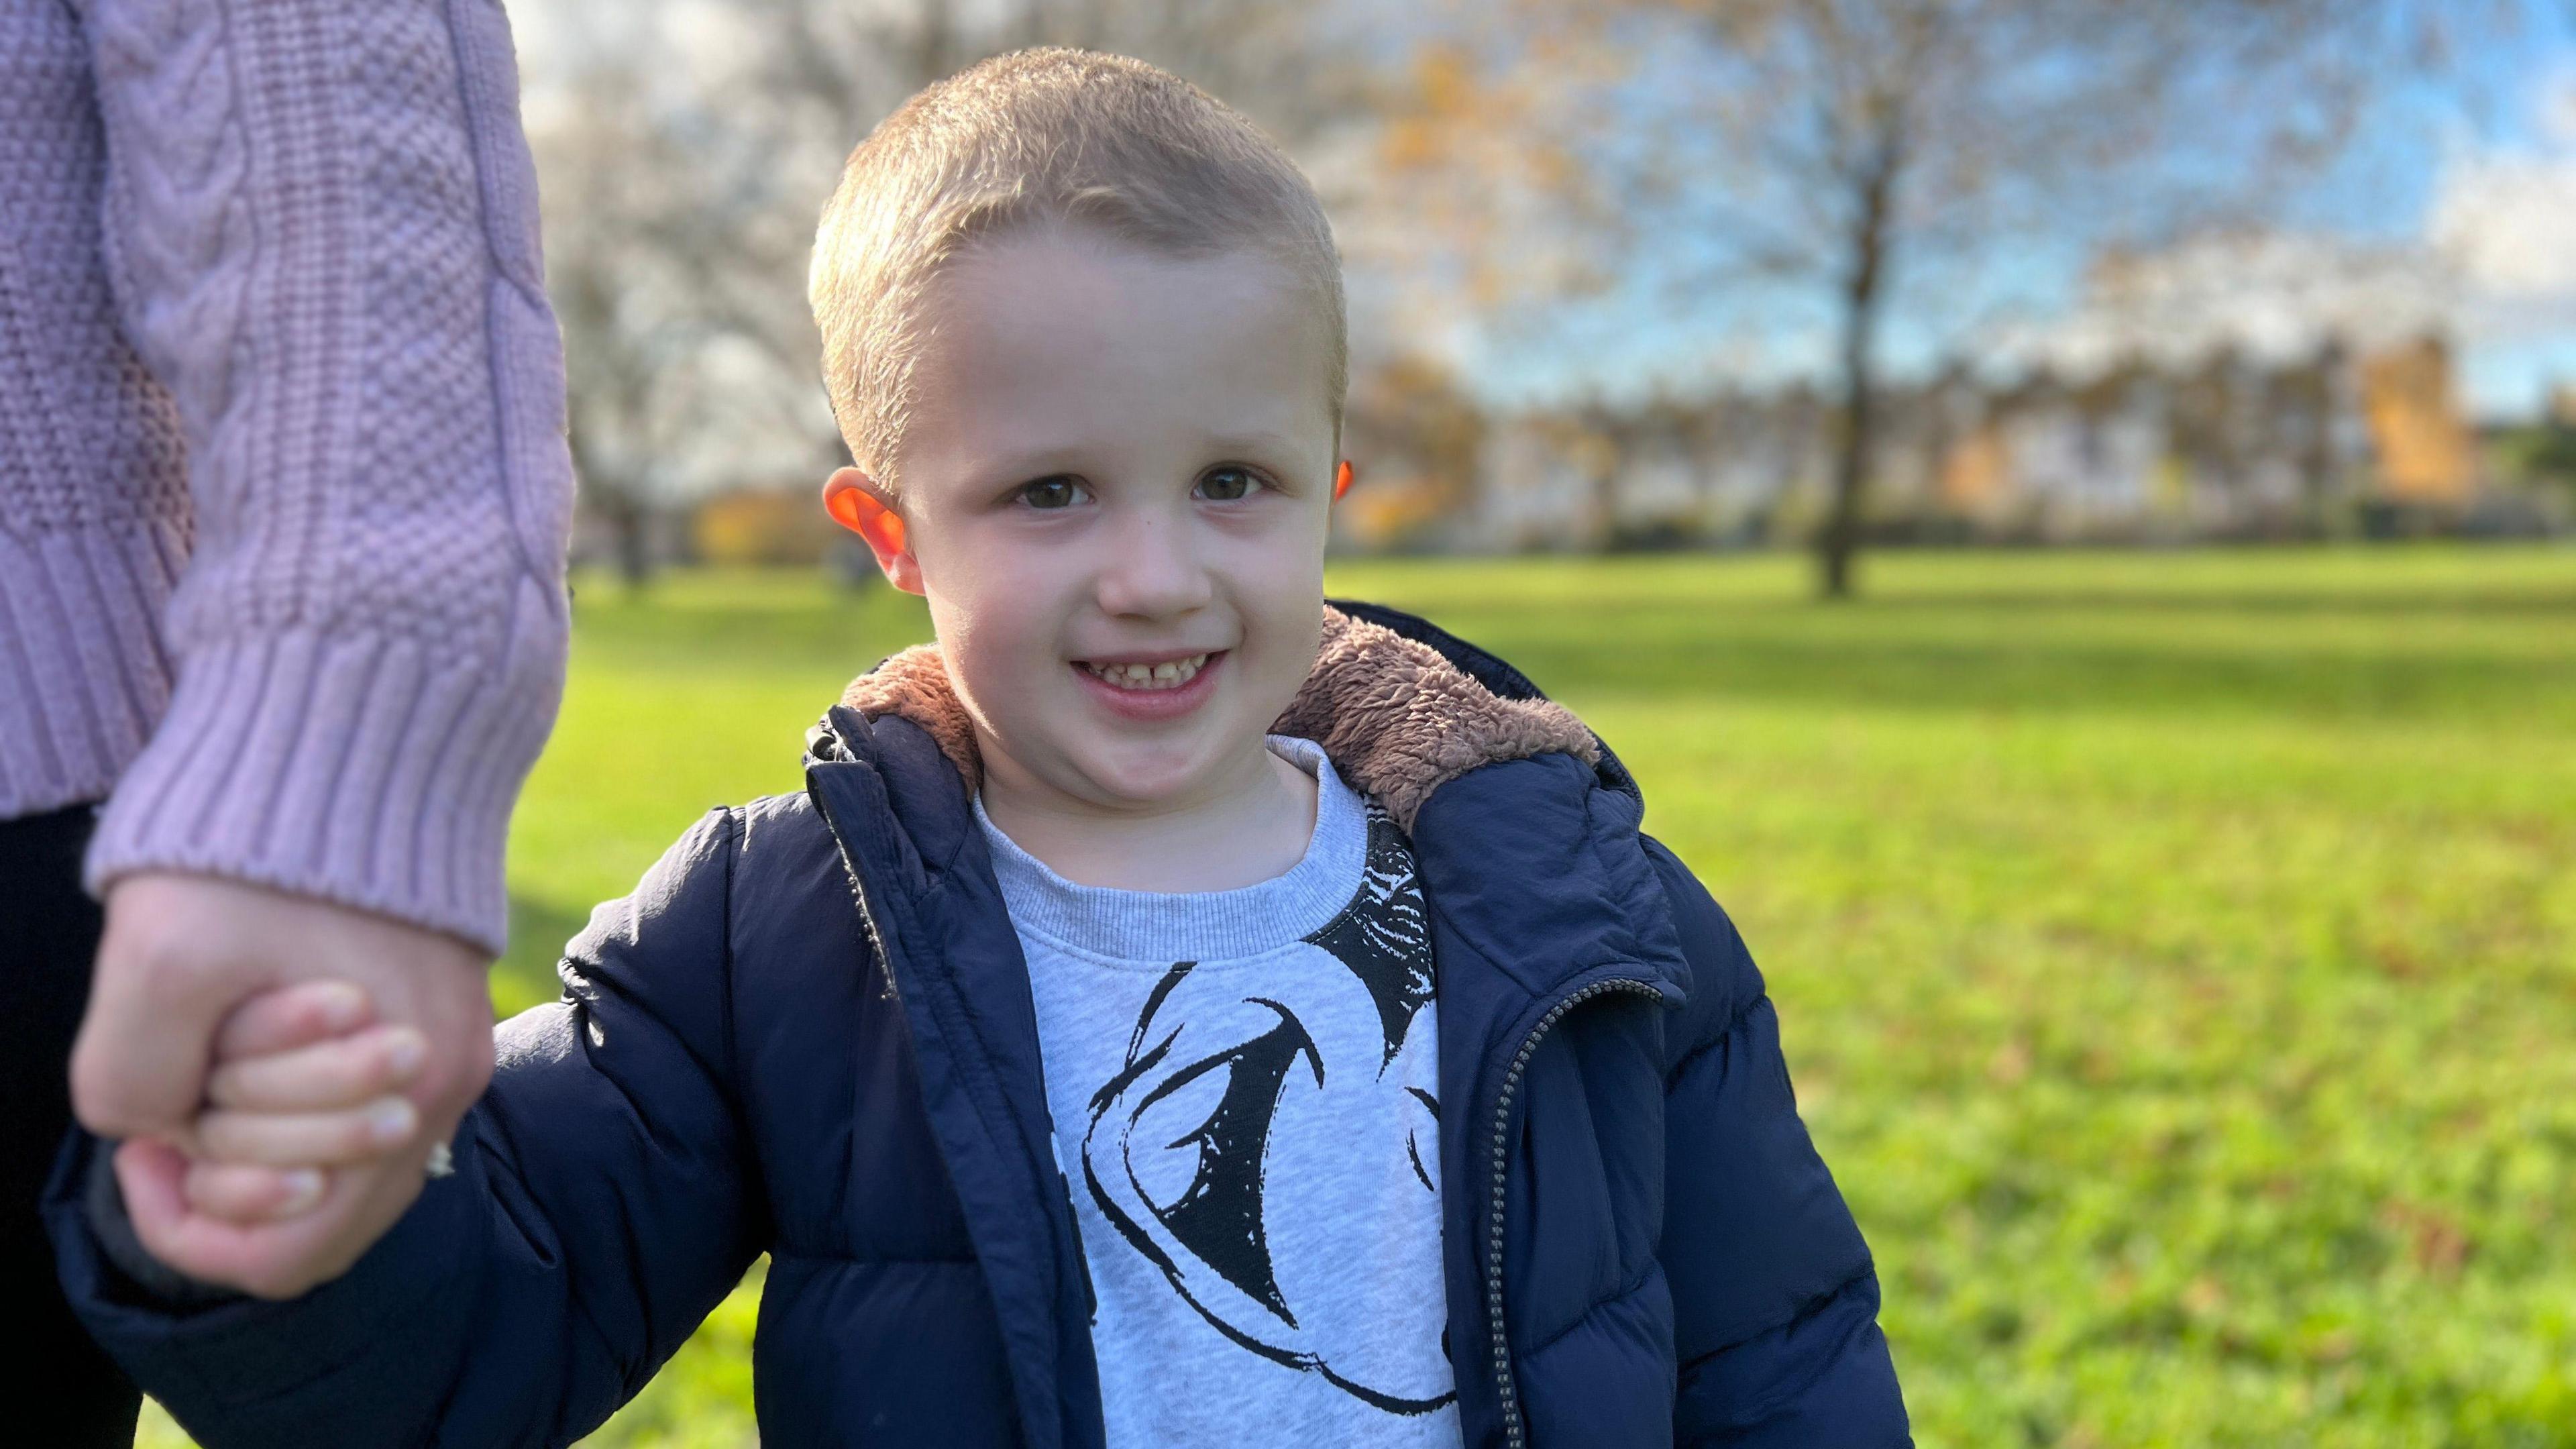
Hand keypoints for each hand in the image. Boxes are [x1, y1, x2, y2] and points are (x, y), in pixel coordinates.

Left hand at [71, 872, 495, 1298]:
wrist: (363, 725)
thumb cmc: (263, 839)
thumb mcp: (160, 958)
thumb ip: (138, 1078)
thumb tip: (162, 1128)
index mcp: (404, 1092)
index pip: (285, 1249)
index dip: (186, 1216)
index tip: (142, 1138)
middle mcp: (444, 1087)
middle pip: (309, 1208)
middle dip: (220, 1152)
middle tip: (176, 1065)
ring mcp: (451, 1048)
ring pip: (332, 1156)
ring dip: (251, 1111)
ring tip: (209, 1031)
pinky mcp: (444, 1007)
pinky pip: (358, 1100)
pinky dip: (286, 1076)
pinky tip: (248, 1012)